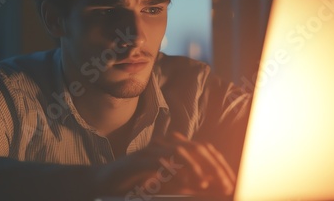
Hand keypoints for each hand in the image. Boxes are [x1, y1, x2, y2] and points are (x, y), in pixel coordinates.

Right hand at [93, 132, 235, 197]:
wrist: (102, 183)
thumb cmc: (133, 185)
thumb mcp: (165, 185)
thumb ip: (186, 184)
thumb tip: (210, 187)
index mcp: (171, 149)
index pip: (202, 150)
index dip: (219, 164)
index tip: (231, 182)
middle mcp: (162, 145)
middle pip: (196, 147)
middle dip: (214, 165)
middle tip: (225, 184)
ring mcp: (149, 151)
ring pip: (179, 150)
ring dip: (196, 166)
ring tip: (206, 182)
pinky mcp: (137, 160)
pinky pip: (158, 160)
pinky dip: (172, 169)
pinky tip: (183, 181)